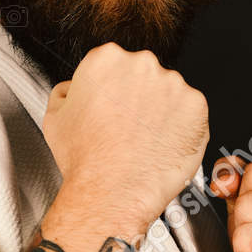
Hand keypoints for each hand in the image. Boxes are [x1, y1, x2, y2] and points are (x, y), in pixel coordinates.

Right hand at [43, 44, 208, 234]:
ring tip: (145, 141)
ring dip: (162, 112)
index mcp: (106, 59)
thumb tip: (73, 89)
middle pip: (144, 76)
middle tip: (129, 128)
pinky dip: (182, 128)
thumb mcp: (55, 118)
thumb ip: (66, 92)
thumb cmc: (85, 160)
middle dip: (139, 98)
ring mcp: (173, 84)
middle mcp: (142, 64)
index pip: (115, 65)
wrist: (111, 193)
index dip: (113, 91)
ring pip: (170, 94)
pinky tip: (162, 145)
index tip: (113, 108)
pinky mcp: (196, 106)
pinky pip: (191, 113)